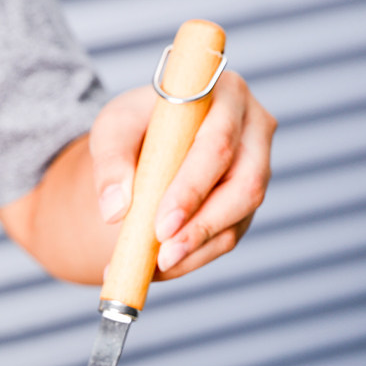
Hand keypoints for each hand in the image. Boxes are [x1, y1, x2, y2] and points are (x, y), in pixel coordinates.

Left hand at [90, 73, 276, 278]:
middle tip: (162, 256)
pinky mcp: (244, 202)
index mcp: (225, 95)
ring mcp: (256, 168)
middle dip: (201, 227)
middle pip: (245, 185)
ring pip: (240, 216)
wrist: (143, 140)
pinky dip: (193, 258)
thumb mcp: (112, 129)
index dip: (193, 189)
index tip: (161, 225)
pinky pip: (228, 236)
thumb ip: (109, 162)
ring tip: (156, 268)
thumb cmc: (134, 126)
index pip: (218, 145)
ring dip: (198, 249)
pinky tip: (159, 269)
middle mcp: (252, 129)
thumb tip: (114, 210)